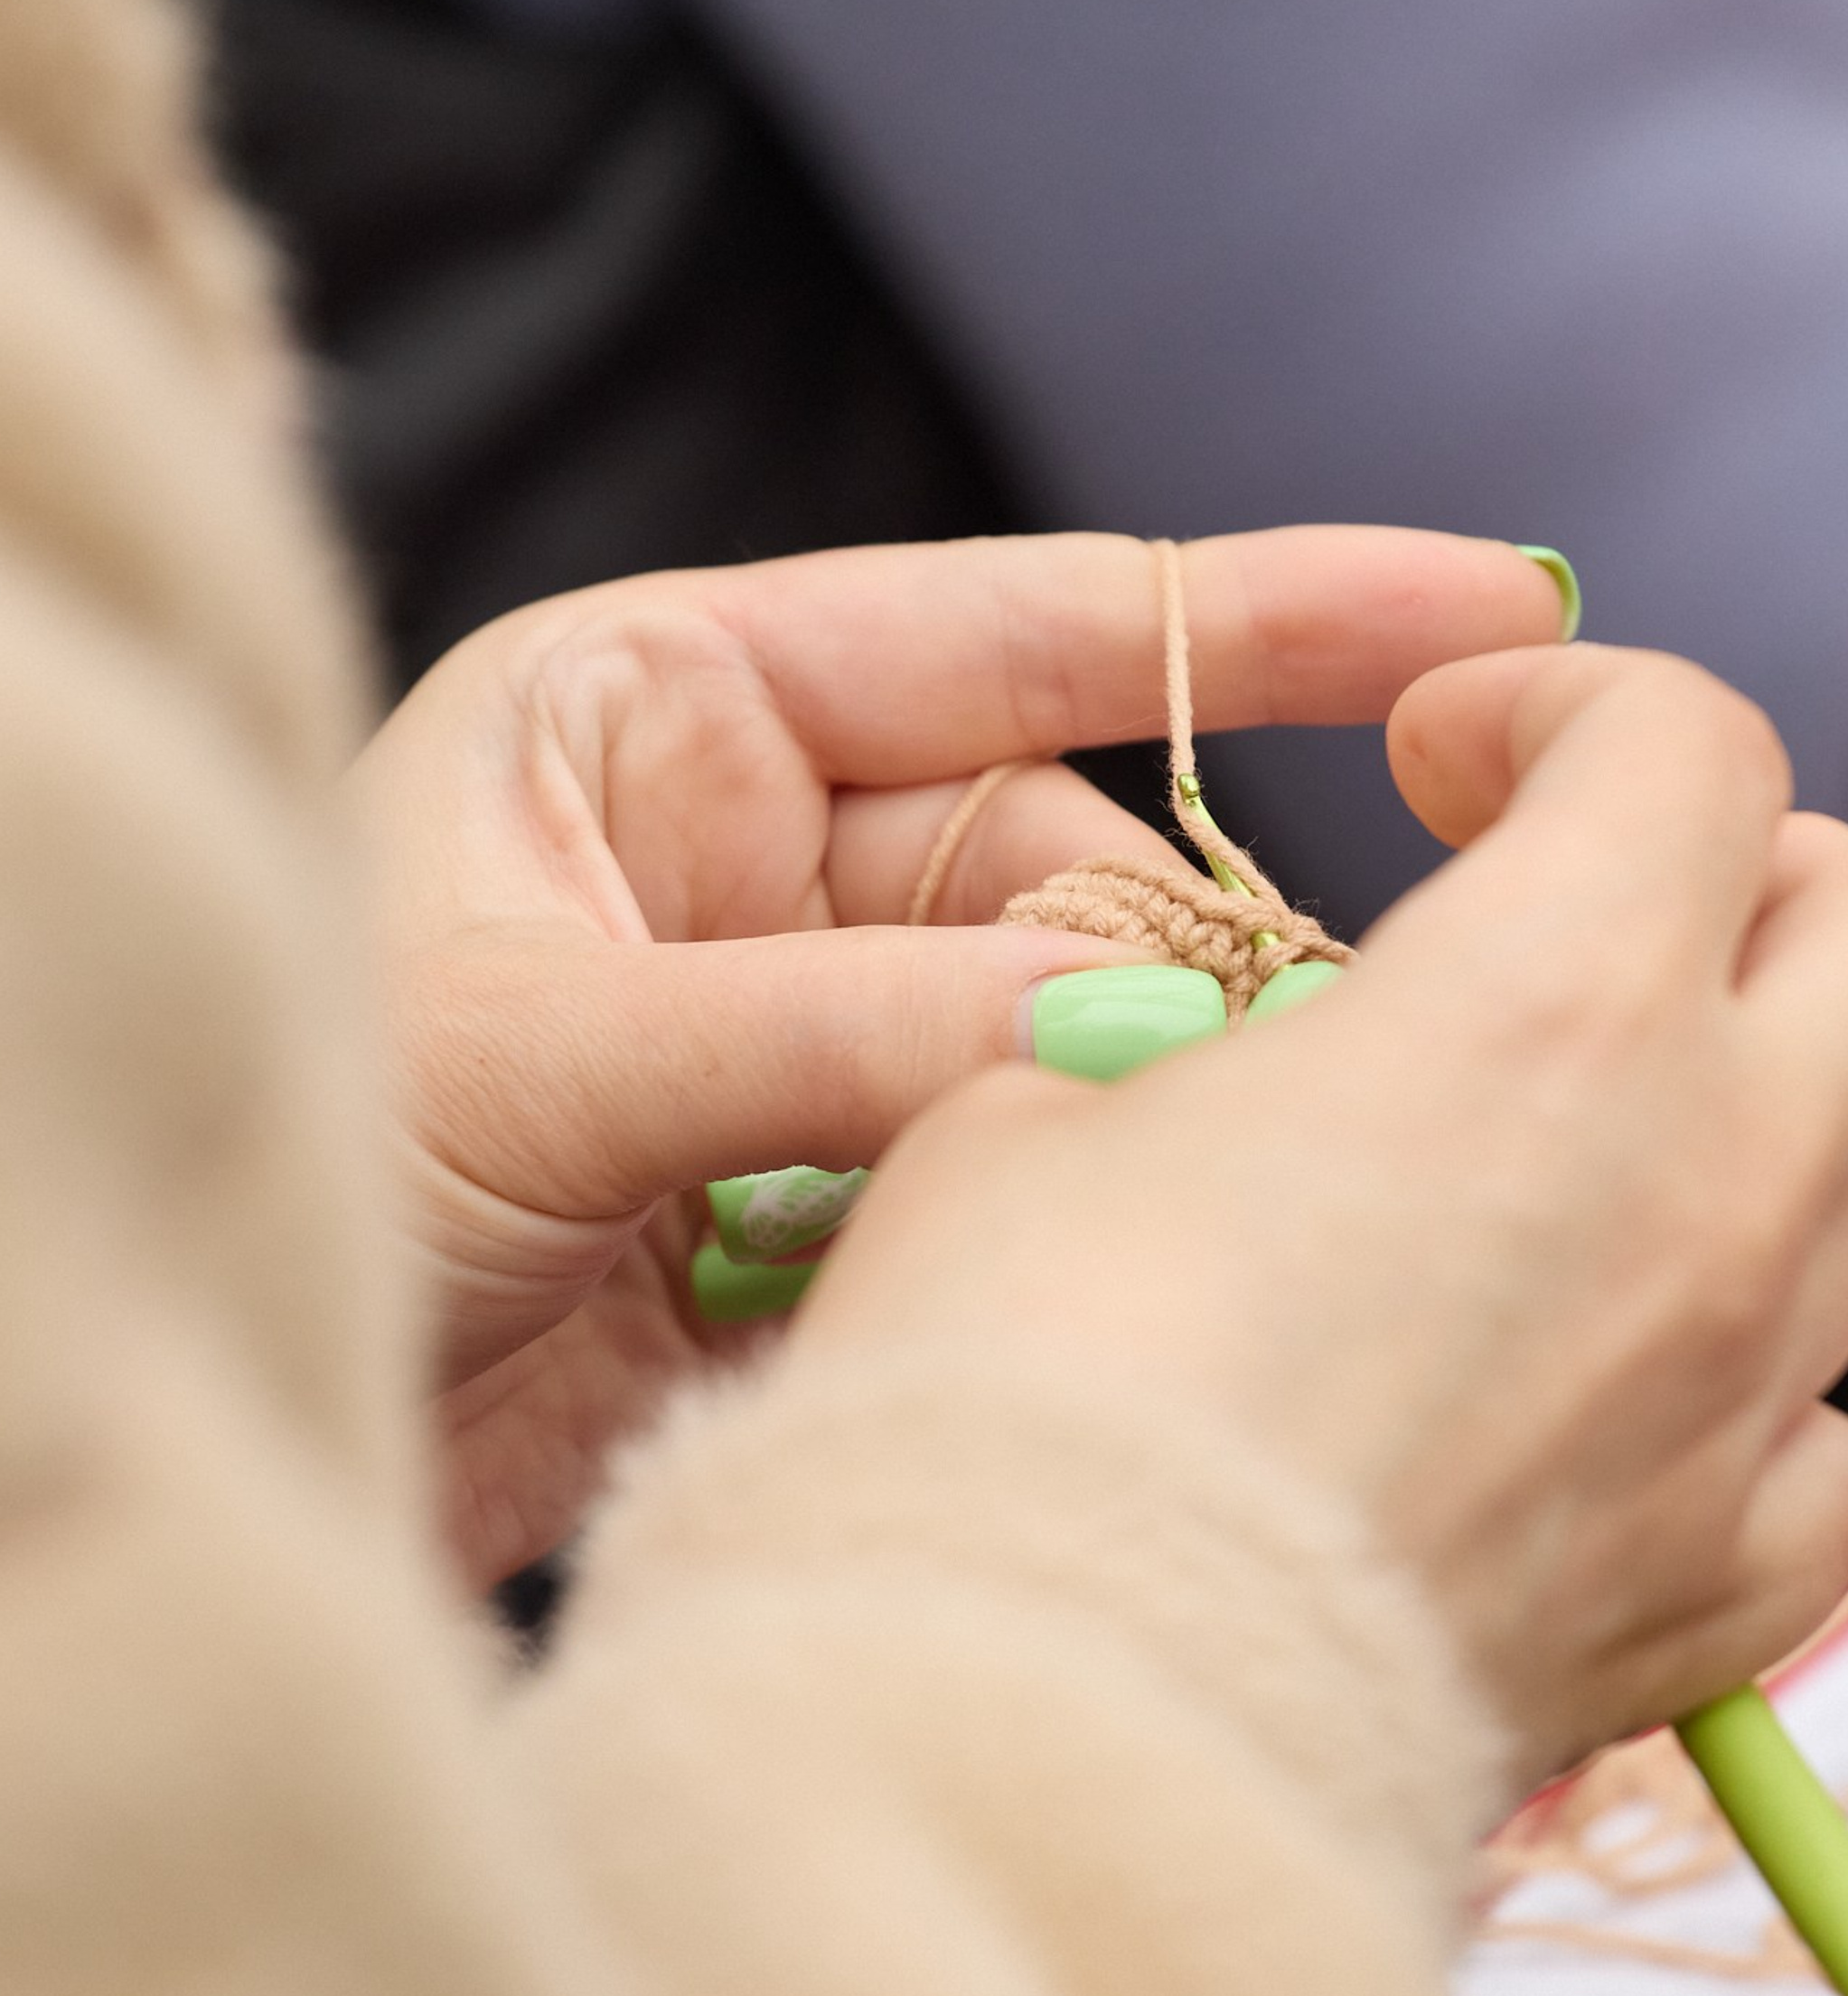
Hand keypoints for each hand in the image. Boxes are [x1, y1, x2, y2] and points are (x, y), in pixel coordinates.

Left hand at [349, 528, 1567, 1579]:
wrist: (207, 1391)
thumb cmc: (283, 1133)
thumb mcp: (536, 1046)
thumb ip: (841, 1023)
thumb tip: (1131, 1025)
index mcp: (673, 710)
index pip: (1029, 627)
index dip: (1271, 615)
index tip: (1492, 604)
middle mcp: (758, 850)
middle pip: (1068, 863)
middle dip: (1174, 949)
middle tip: (1282, 1058)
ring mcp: (804, 1021)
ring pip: (1060, 1031)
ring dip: (1117, 1102)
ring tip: (1152, 1187)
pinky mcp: (823, 1188)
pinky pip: (1005, 1167)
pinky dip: (1055, 1209)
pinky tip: (1084, 1264)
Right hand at [795, 645, 1847, 1779]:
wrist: (1035, 1729)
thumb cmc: (1007, 1391)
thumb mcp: (1036, 1118)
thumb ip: (1189, 1054)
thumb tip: (1229, 1080)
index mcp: (1541, 1006)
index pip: (1685, 747)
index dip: (1564, 705)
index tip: (1443, 756)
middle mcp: (1703, 1186)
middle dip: (1766, 882)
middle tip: (1602, 914)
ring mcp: (1739, 1401)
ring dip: (1719, 1144)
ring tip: (1531, 1186)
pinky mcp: (1718, 1594)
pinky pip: (1811, 1445)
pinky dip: (1727, 1391)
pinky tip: (1588, 1402)